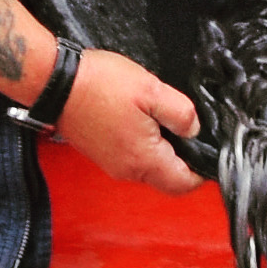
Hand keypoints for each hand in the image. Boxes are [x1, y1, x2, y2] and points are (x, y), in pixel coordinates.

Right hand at [61, 46, 204, 192]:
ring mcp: (113, 164)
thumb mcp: (151, 90)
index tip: (210, 150)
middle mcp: (128, 170)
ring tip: (167, 120)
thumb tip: (195, 130)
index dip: (203, 171)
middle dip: (185, 162)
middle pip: (168, 180)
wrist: (56, 83)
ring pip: (151, 170)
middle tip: (190, 131)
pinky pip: (134, 159)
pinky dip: (146, 147)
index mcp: (144, 159)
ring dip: (165, 152)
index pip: (184, 184)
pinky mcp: (103, 154)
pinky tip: (146, 120)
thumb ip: (181, 113)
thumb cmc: (100, 85)